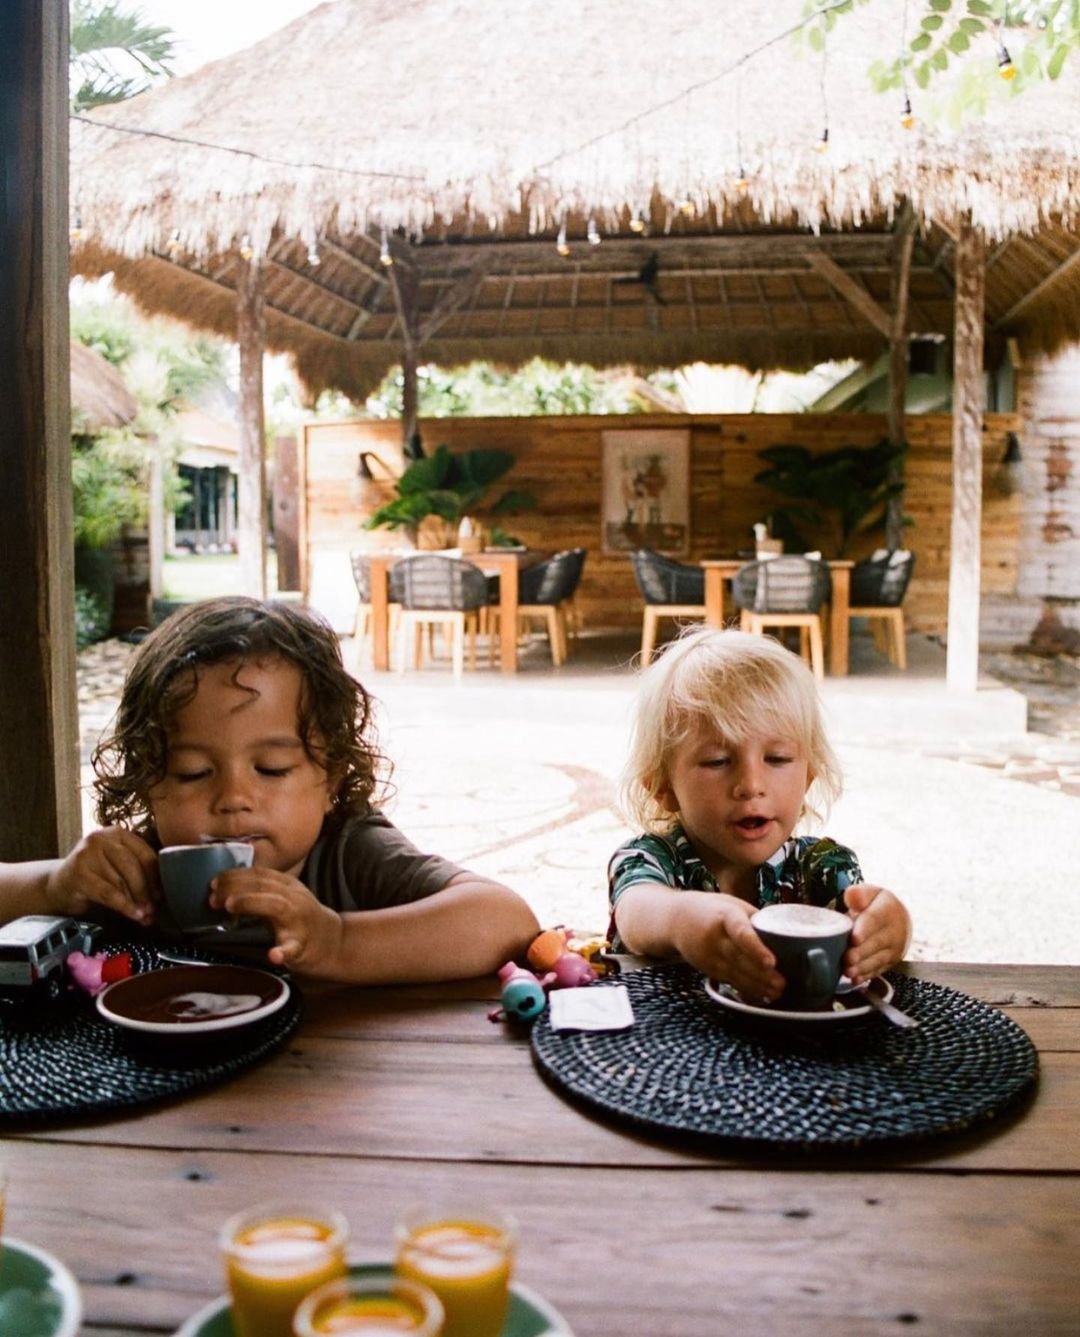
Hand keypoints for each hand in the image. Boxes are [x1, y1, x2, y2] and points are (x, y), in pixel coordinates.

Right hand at [44, 828, 157, 924]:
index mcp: (117, 833)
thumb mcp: (116, 866)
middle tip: (154, 908)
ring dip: (136, 902)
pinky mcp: (78, 873)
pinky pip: (108, 893)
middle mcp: (101, 838)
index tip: (162, 894)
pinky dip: (124, 906)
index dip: (156, 876)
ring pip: (121, 881)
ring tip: (145, 915)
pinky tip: (133, 914)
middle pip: (133, 866)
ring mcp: (87, 854)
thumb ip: (136, 871)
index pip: (144, 853)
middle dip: (146, 890)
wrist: (57, 885)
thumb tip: (162, 893)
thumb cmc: (94, 876)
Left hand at [210, 868, 344, 973]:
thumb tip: (223, 888)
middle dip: (235, 888)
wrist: (335, 942)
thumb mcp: (284, 897)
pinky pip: (294, 947)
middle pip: (263, 886)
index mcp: (288, 886)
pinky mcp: (303, 946)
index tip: (213, 882)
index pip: (259, 874)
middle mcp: (294, 899)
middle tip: (212, 897)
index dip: (235, 875)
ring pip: (277, 906)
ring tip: (230, 906)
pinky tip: (273, 955)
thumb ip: (259, 892)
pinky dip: (283, 951)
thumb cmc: (301, 920)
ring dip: (251, 903)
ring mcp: (300, 922)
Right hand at [672, 893, 784, 1003]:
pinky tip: (761, 995)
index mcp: (725, 916)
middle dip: (762, 974)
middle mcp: (715, 938)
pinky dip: (746, 989)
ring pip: (735, 974)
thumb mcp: (733, 905)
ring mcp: (709, 956)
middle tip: (782, 983)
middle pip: (740, 959)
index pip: (741, 933)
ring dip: (757, 986)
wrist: (675, 919)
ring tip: (776, 993)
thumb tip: (784, 933)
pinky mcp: (708, 969)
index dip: (756, 949)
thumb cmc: (710, 910)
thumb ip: (755, 920)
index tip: (771, 961)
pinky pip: (730, 981)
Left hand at [843, 884, 910, 983]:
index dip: (864, 929)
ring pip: (878, 959)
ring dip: (863, 967)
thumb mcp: (871, 893)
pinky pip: (878, 970)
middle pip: (876, 943)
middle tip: (847, 959)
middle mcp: (894, 932)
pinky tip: (856, 979)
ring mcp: (893, 949)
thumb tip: (851, 895)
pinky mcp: (889, 963)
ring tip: (848, 971)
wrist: (899, 919)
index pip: (875, 920)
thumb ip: (860, 894)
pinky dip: (866, 976)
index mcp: (888, 910)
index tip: (854, 938)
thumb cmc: (878, 905)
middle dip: (861, 952)